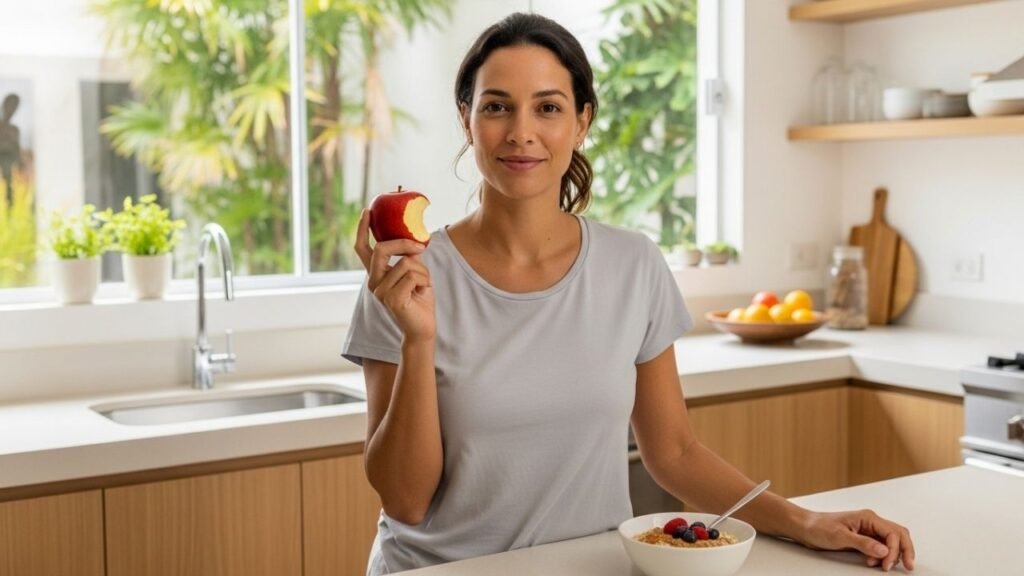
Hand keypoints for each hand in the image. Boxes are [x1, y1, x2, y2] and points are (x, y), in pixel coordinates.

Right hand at [354, 209, 434, 341]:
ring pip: (405, 263)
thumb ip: (409, 259)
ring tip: (422, 285)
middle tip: (420, 246)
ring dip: (422, 271)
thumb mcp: (415, 274)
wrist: (422, 328)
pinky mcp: (392, 299)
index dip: (363, 229)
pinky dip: (424, 280)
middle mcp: (374, 282)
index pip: (363, 249)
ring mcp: (380, 292)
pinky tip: (422, 292)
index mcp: (376, 275)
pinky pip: (412, 276)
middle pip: (381, 250)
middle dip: (403, 243)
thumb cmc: (419, 300)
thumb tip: (413, 240)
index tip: (367, 211)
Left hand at [798, 509, 914, 571]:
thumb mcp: (840, 536)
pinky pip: (881, 547)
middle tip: (909, 567)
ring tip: (883, 566)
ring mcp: (868, 530)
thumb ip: (863, 543)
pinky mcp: (863, 538)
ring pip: (892, 542)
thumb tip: (884, 550)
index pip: (893, 533)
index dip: (894, 550)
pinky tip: (874, 562)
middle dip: (905, 551)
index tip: (887, 565)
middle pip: (899, 535)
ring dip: (893, 555)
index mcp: (868, 518)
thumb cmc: (819, 527)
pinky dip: (882, 556)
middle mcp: (871, 522)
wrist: (805, 528)